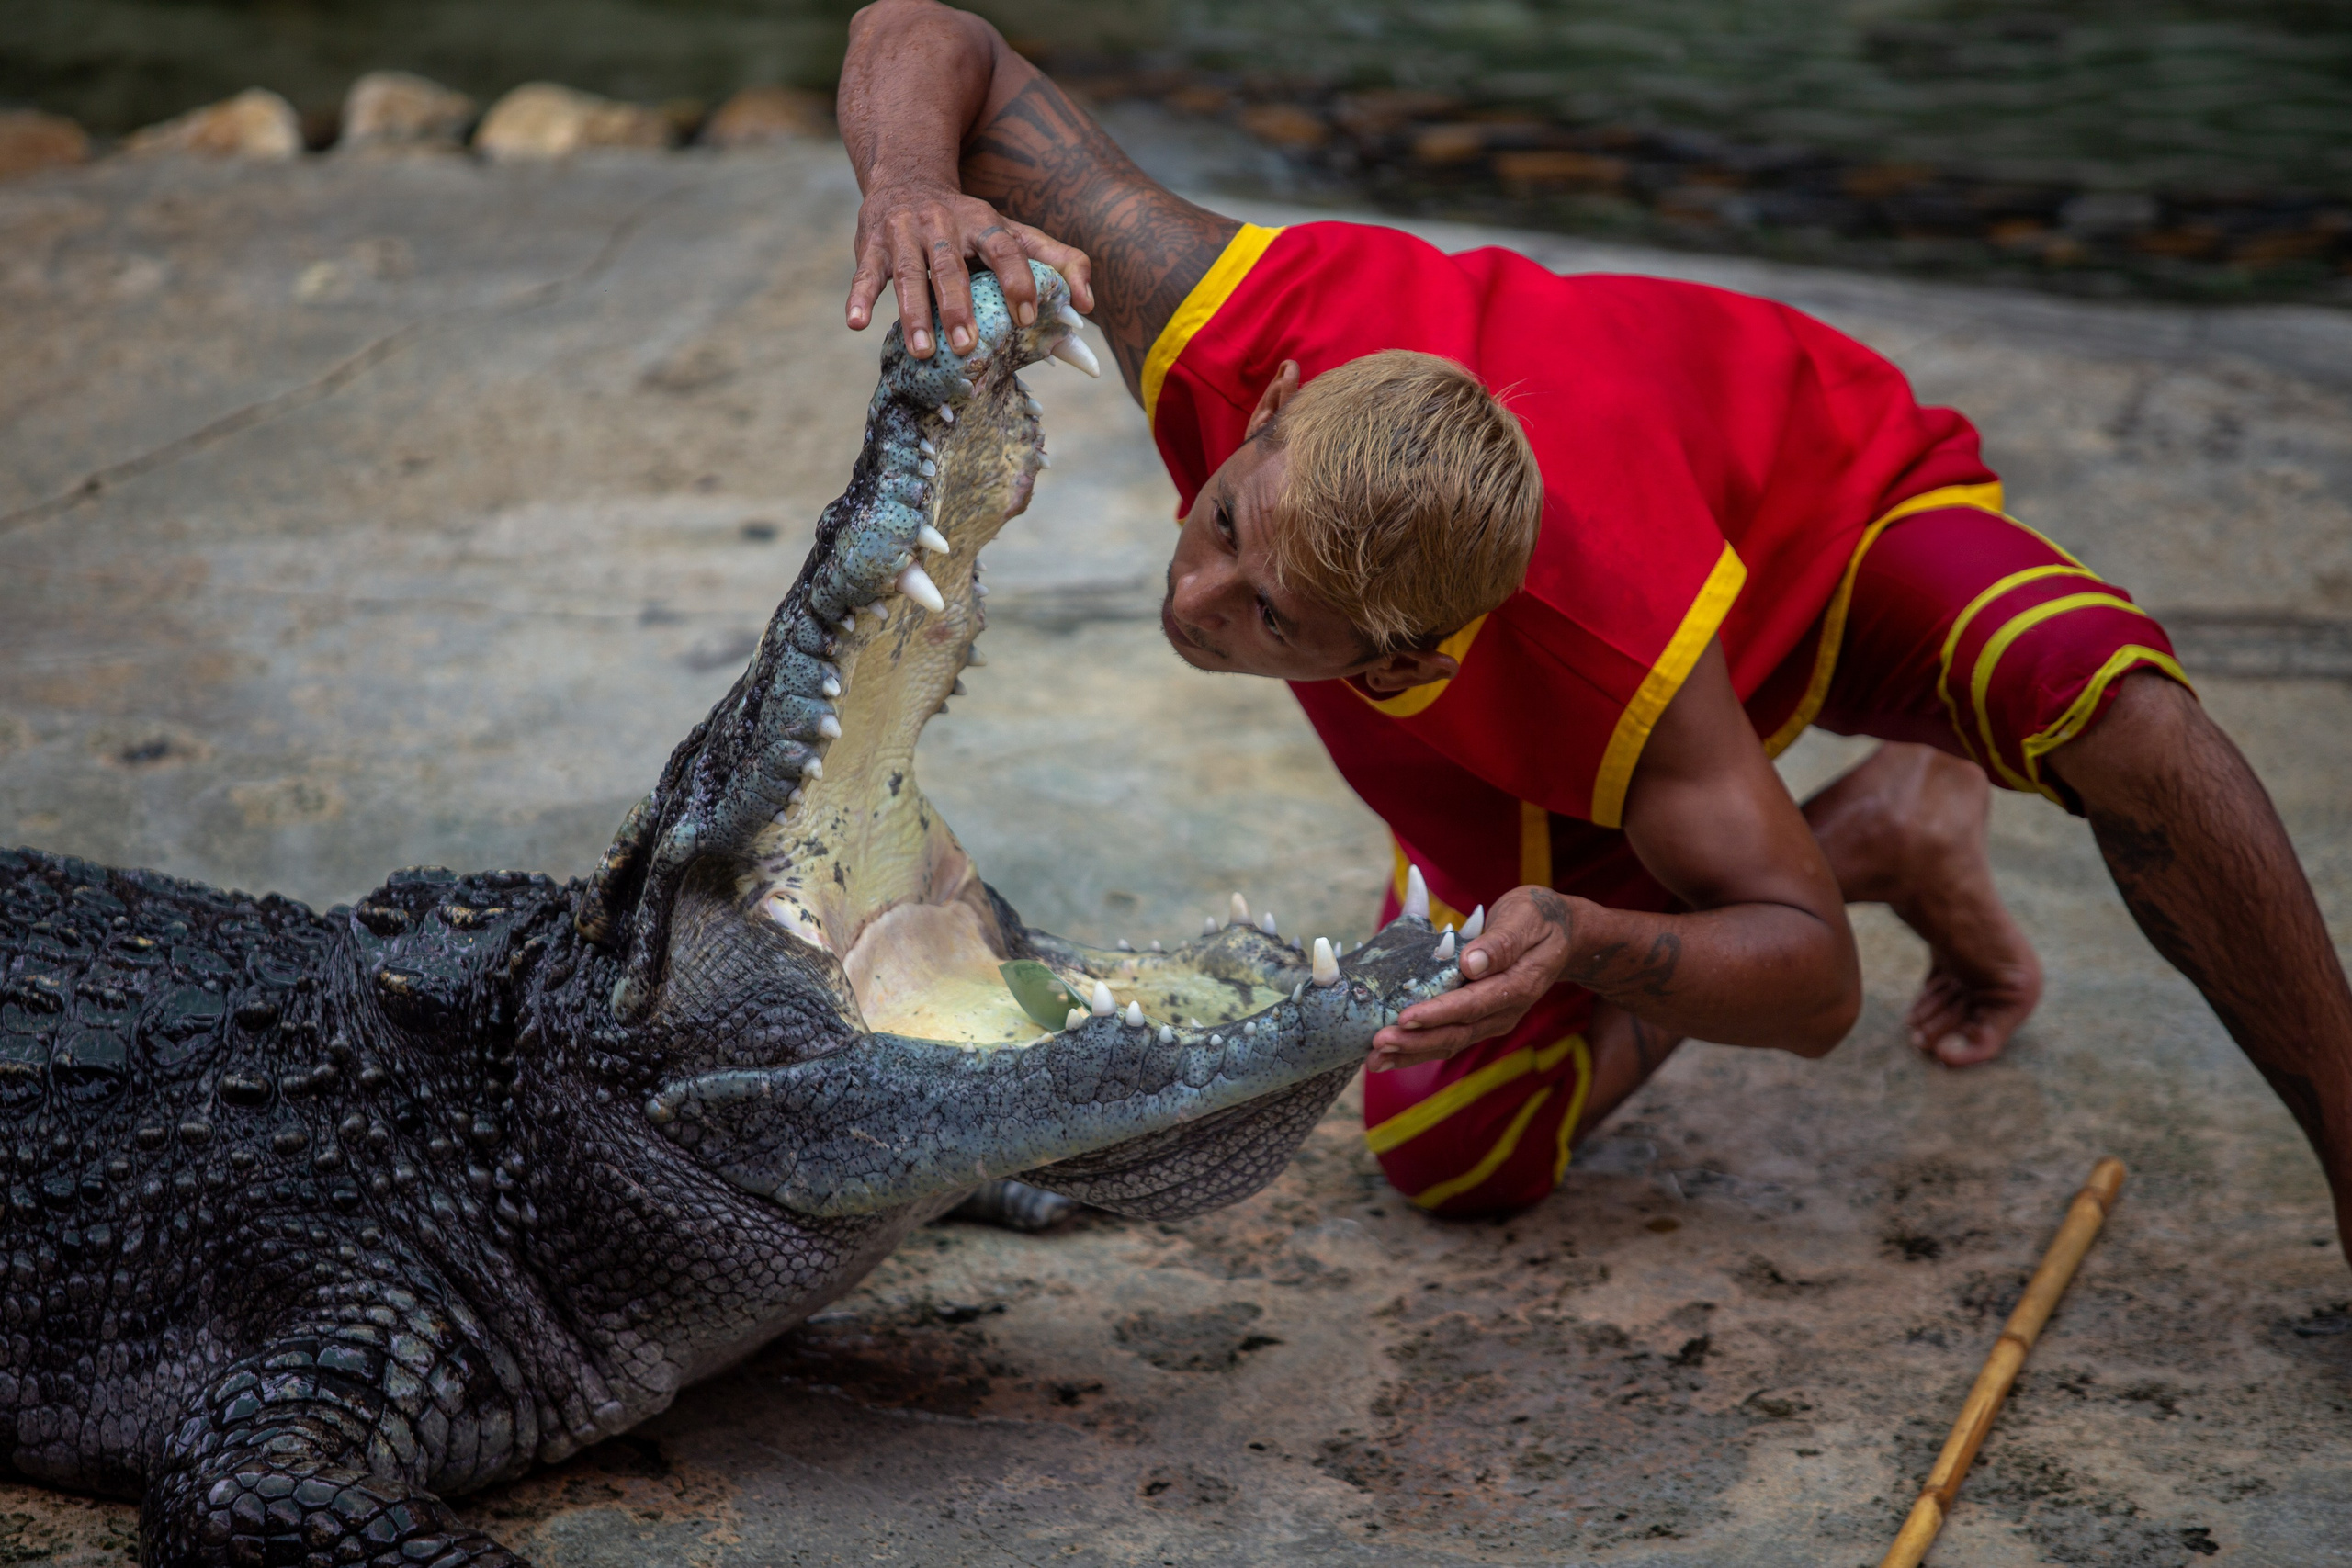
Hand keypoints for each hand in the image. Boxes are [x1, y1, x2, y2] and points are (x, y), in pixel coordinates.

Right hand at [845, 175, 1094, 357]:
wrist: (907, 175)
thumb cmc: (969, 222)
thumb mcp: (1014, 230)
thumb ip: (1057, 261)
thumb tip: (1088, 306)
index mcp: (983, 221)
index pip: (1005, 248)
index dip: (1017, 280)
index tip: (1027, 317)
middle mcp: (942, 224)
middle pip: (951, 266)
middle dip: (959, 306)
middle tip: (968, 345)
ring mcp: (903, 234)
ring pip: (908, 274)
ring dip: (914, 312)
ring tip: (922, 350)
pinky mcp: (871, 246)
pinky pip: (866, 274)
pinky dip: (860, 297)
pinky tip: (857, 323)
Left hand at [1368, 887, 1577, 1069]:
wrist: (1561, 934)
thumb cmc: (1539, 918)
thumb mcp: (1525, 917)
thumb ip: (1501, 942)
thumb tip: (1471, 963)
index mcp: (1519, 984)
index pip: (1474, 1004)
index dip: (1439, 1013)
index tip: (1406, 1017)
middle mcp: (1507, 1010)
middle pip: (1458, 1033)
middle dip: (1416, 1042)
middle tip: (1378, 1045)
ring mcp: (1494, 1019)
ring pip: (1451, 1042)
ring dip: (1412, 1052)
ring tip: (1375, 1059)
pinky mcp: (1481, 1020)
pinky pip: (1449, 1038)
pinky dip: (1419, 1048)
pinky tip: (1389, 1055)